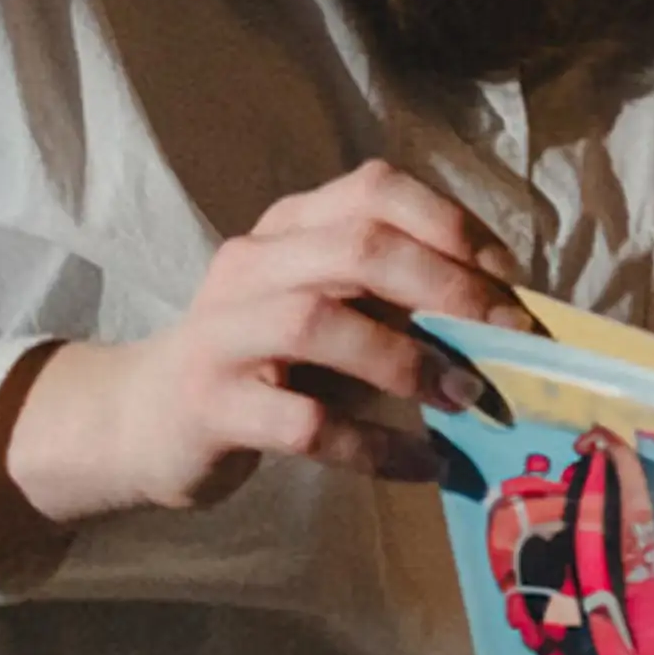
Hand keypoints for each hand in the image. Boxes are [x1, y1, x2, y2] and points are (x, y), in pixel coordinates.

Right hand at [0, 162, 528, 554]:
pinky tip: (422, 465)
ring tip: (467, 397)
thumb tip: (506, 314)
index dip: (452, 224)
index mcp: (291, 226)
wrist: (142, 422)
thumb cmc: (264, 361)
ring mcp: (222, 333)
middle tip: (508, 332)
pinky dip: (371, 444)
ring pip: (318, 323)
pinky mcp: (207, 407)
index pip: (376, 190)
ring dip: (406, 359)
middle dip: (445, 284)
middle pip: (358, 247)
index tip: (511, 276)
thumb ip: (398, 299)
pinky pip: (301, 422)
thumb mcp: (329, 311)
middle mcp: (252, 264)